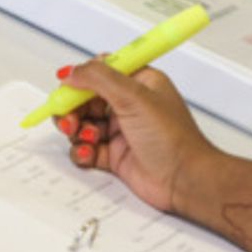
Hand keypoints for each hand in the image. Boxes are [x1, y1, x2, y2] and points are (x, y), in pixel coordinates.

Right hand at [54, 61, 219, 213]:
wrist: (184, 180)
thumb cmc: (173, 138)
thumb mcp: (134, 97)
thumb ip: (99, 78)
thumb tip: (72, 71)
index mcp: (139, 83)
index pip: (101, 72)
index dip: (81, 79)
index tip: (66, 87)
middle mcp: (129, 105)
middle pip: (85, 99)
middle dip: (72, 108)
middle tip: (69, 118)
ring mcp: (121, 131)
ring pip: (82, 125)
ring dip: (76, 130)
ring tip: (84, 136)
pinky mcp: (115, 156)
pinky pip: (86, 149)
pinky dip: (81, 151)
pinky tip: (87, 153)